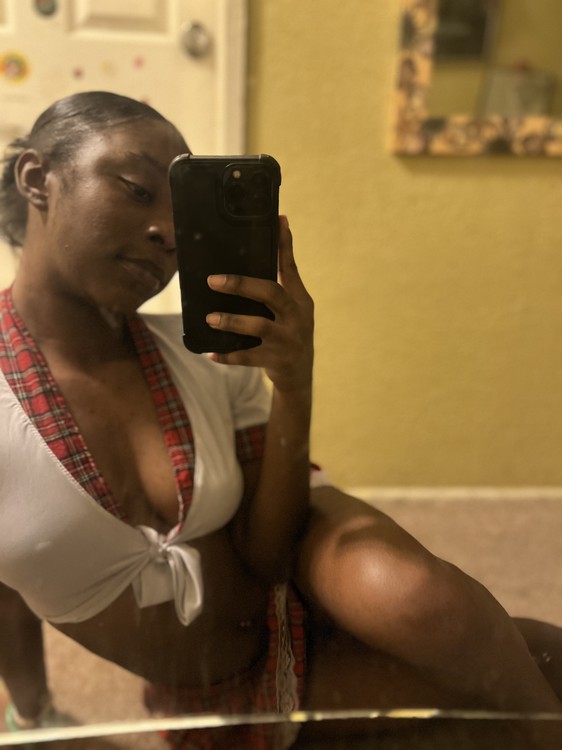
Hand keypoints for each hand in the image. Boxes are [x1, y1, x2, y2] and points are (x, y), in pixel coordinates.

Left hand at [206, 216, 313, 392]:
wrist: (299, 375)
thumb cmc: (291, 332)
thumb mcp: (293, 307)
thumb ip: (283, 280)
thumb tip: (274, 241)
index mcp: (299, 300)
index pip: (290, 267)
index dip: (284, 244)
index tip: (278, 220)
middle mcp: (296, 317)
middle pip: (271, 294)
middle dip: (242, 285)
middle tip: (213, 281)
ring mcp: (286, 340)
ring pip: (259, 326)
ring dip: (232, 321)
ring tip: (210, 318)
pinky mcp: (275, 361)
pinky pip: (247, 357)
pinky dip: (228, 355)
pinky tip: (211, 353)